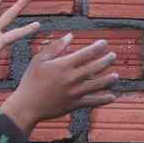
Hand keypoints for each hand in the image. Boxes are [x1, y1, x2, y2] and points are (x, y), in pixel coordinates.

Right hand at [0, 34, 118, 130]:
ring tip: (116, 75)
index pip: (85, 54)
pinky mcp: (74, 105)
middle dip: (106, 61)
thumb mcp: (39, 60)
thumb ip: (55, 47)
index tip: (104, 43)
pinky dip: (103, 99)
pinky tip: (112, 97)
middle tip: (113, 56)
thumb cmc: (31, 80)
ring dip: (108, 80)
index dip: (97, 47)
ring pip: (96, 85)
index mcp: (63, 65)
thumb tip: (70, 36)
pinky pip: (92, 102)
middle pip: (94, 68)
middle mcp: (71, 78)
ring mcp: (74, 93)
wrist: (27, 106)